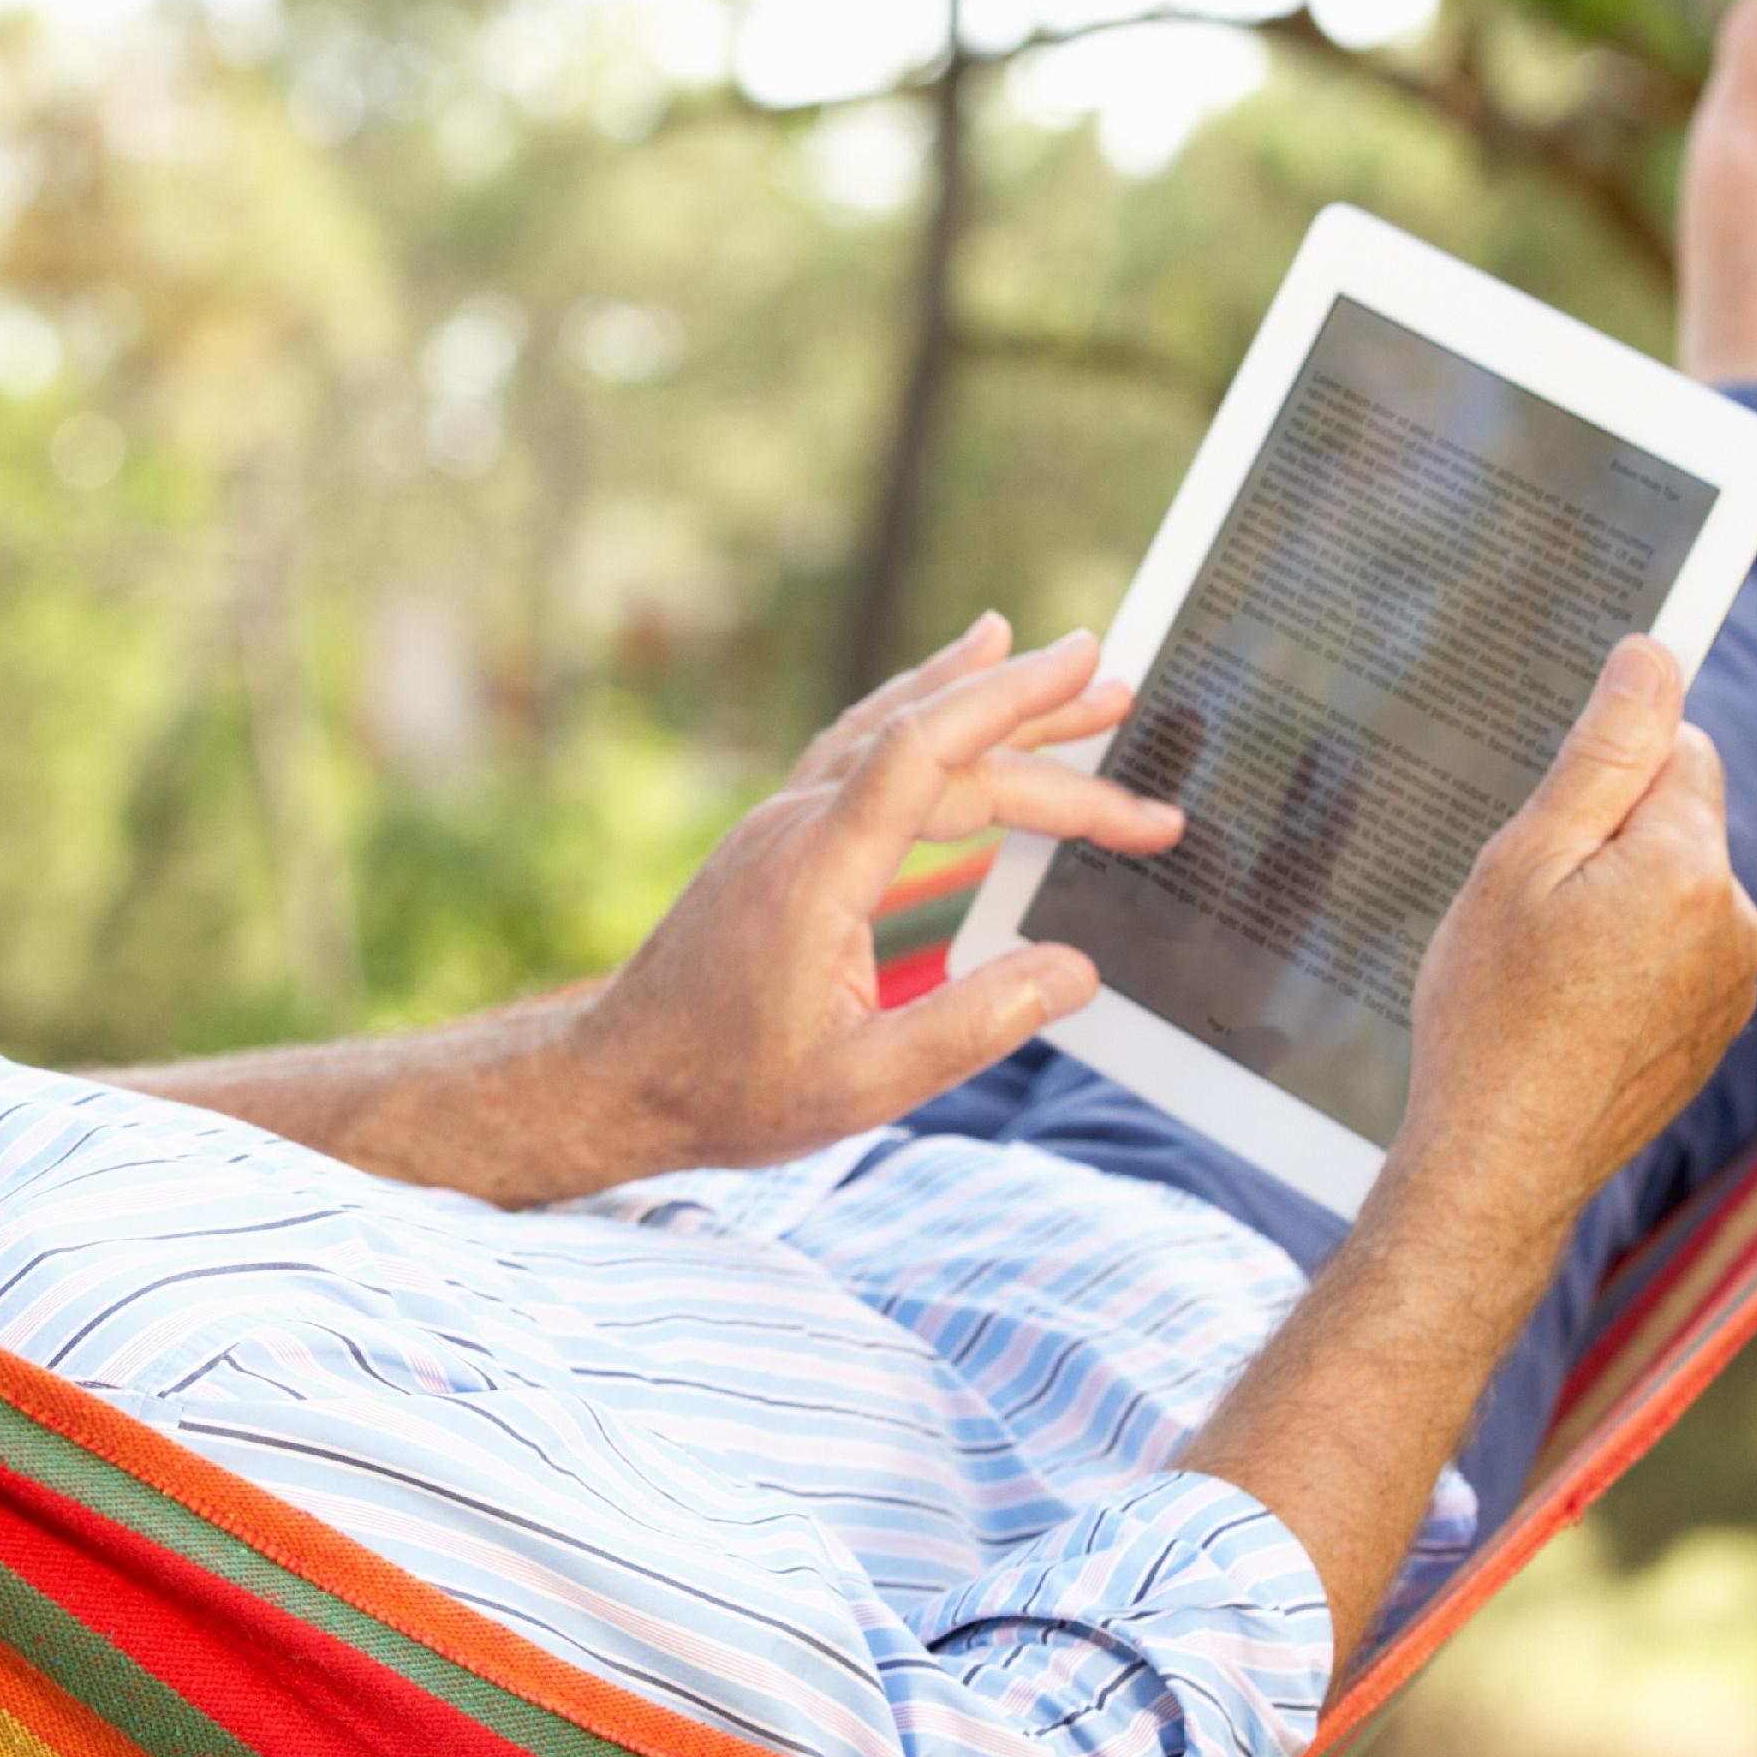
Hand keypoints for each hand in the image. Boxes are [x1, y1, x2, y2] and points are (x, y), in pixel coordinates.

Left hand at [562, 613, 1187, 1177]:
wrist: (619, 1079)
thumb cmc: (729, 1091)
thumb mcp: (862, 1086)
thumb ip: (973, 1027)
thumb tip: (1075, 971)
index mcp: (817, 871)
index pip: (925, 751)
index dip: (1011, 701)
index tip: (1088, 665)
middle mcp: (797, 825)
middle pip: (937, 751)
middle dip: (1046, 743)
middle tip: (1136, 733)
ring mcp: (783, 824)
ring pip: (897, 735)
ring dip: (986, 704)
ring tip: (1076, 679)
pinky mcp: (780, 837)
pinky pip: (862, 749)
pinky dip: (922, 711)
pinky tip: (955, 687)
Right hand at [1393, 635, 1756, 1268]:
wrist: (1502, 1162)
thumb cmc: (1491, 1012)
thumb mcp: (1523, 862)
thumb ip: (1602, 754)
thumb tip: (1654, 655)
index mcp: (1690, 864)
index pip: (1681, 748)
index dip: (1606, 772)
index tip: (1550, 819)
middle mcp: (1736, 919)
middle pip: (1680, 821)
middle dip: (1611, 840)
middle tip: (1528, 908)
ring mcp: (1735, 983)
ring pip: (1676, 889)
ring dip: (1620, 903)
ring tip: (1543, 971)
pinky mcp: (1716, 1031)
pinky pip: (1678, 954)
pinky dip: (1629, 964)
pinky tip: (1568, 1012)